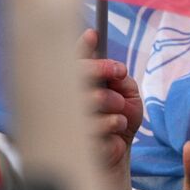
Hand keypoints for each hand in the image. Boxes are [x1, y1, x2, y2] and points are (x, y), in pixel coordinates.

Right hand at [77, 29, 140, 172]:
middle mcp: (62, 102)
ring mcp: (64, 122)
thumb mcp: (127, 95)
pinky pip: (97, 123)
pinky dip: (114, 122)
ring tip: (119, 113)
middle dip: (102, 69)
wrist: (115, 156)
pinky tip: (115, 129)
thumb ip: (119, 79)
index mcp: (74, 87)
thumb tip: (115, 69)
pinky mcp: (71, 142)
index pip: (70, 63)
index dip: (78, 47)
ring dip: (113, 103)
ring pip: (91, 98)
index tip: (93, 34)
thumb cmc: (118, 122)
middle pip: (76, 75)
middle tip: (119, 72)